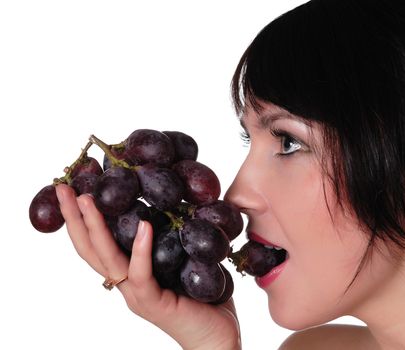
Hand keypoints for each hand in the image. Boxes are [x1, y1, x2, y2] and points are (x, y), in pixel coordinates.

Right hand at [55, 184, 240, 349]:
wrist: (218, 339)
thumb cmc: (207, 300)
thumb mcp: (190, 260)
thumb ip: (180, 236)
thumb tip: (185, 200)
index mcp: (132, 274)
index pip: (99, 245)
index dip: (84, 219)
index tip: (77, 189)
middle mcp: (128, 285)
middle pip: (91, 250)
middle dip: (75, 218)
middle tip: (64, 188)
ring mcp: (138, 295)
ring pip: (108, 260)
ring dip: (95, 228)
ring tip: (86, 199)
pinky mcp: (154, 303)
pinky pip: (141, 275)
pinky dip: (140, 249)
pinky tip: (143, 225)